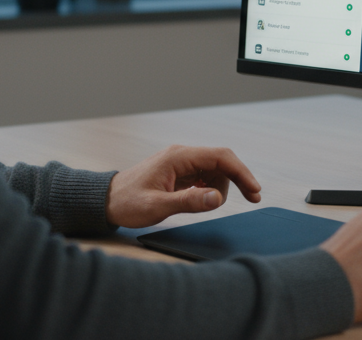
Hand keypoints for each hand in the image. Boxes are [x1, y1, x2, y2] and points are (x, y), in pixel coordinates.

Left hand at [106, 145, 262, 228]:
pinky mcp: (179, 172)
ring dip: (221, 186)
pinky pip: (204, 176)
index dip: (241, 172)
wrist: (107, 201)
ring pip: (215, 170)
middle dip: (238, 178)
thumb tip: (218, 198)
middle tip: (253, 199)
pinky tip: (201, 199)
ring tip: (206, 204)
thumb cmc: (127, 203)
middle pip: (222, 161)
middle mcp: (182, 155)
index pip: (220, 157)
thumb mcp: (157, 207)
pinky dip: (210, 188)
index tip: (254, 190)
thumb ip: (188, 202)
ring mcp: (181, 163)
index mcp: (178, 157)